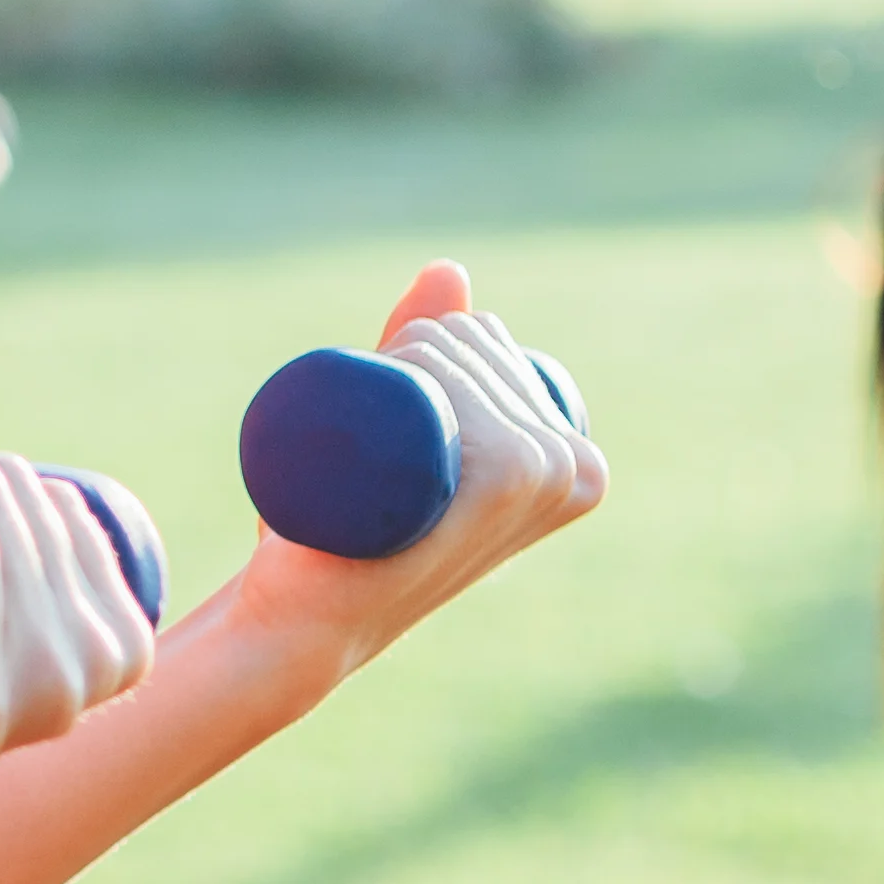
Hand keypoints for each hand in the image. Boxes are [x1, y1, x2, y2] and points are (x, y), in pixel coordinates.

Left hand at [232, 261, 605, 664]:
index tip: (388, 441)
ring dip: (386, 377)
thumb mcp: (405, 430)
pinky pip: (440, 383)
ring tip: (370, 466)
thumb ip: (432, 347)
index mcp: (577, 460)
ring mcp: (538, 482)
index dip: (412, 359)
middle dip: (398, 365)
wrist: (306, 614)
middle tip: (370, 461)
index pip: (482, 340)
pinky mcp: (493, 492)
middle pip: (464, 344)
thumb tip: (449, 269)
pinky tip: (387, 439)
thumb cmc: (355, 529)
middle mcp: (573, 470)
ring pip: (442, 355)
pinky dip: (405, 378)